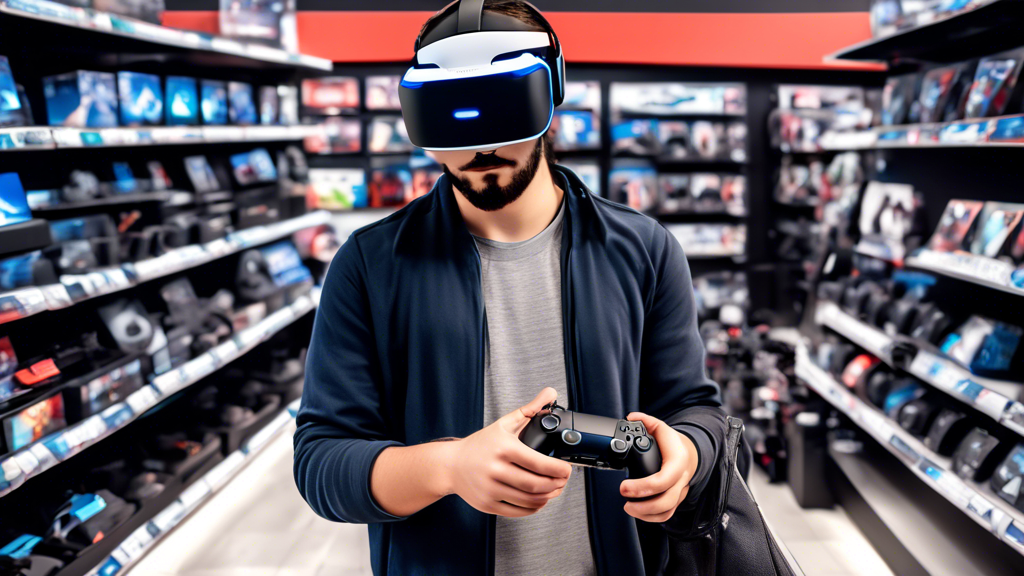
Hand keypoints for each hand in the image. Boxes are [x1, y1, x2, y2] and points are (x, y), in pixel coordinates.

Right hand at [446, 387, 572, 516]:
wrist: (451, 464)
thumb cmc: (480, 444)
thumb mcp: (504, 423)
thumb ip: (530, 409)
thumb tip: (551, 393)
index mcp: (503, 448)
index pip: (539, 464)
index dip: (559, 470)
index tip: (567, 469)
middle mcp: (496, 469)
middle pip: (536, 485)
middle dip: (557, 485)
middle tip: (564, 481)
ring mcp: (491, 489)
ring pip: (529, 500)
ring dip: (548, 497)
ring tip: (555, 490)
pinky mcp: (488, 504)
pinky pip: (518, 511)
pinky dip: (533, 508)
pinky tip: (539, 500)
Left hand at [619, 412, 698, 522]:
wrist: (691, 454)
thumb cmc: (674, 444)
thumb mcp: (662, 429)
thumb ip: (646, 421)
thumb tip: (631, 418)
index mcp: (678, 461)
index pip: (664, 479)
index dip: (643, 486)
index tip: (624, 487)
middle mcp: (682, 479)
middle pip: (666, 500)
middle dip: (644, 506)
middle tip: (625, 502)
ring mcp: (680, 491)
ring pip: (668, 510)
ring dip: (647, 514)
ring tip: (629, 508)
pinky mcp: (676, 500)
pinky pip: (667, 514)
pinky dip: (652, 517)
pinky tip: (639, 513)